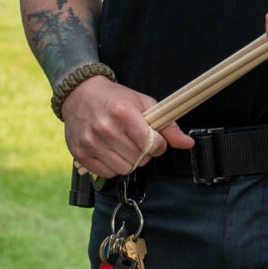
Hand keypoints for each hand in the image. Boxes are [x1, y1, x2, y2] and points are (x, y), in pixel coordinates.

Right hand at [63, 76, 191, 178]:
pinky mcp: (80, 153)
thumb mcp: (144, 104)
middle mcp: (104, 128)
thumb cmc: (115, 99)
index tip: (153, 139)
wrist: (79, 94)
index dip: (158, 145)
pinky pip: (108, 173)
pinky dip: (113, 166)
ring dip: (129, 161)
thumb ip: (168, 125)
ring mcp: (90, 142)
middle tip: (136, 141)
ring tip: (123, 146)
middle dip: (144, 153)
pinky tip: (110, 151)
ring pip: (125, 169)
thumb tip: (188, 143)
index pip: (152, 144)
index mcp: (122, 112)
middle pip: (139, 159)